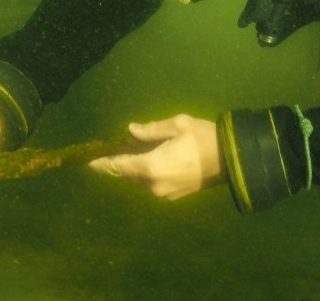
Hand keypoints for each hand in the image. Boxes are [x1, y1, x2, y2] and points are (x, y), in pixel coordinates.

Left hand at [88, 114, 222, 199]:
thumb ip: (150, 130)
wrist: (232, 159)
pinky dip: (149, 173)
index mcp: (151, 167)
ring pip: (140, 180)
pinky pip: (153, 184)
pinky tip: (157, 159)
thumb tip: (131, 131)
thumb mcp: (177, 125)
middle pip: (128, 174)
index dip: (101, 164)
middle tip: (118, 146)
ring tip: (140, 151)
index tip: (87, 161)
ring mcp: (164, 193)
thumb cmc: (204, 137)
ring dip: (137, 168)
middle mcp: (154, 185)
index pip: (118, 166)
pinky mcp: (174, 196)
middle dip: (122, 162)